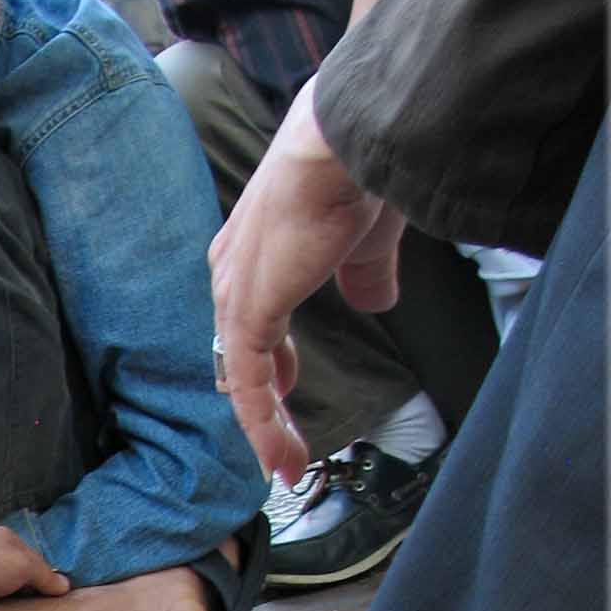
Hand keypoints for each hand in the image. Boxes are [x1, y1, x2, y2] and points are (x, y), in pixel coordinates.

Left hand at [208, 78, 404, 485]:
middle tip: (283, 446)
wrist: (347, 142)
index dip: (272, 361)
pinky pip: (249, 386)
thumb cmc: (358, 170)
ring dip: (266, 428)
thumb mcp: (365, 238)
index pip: (251, 320)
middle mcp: (234, 271)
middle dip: (263, 404)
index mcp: (255, 248)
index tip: (291, 392)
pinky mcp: (247, 314)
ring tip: (287, 467)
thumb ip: (365, 273)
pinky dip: (263, 427)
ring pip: (243, 378)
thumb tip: (375, 300)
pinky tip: (279, 459)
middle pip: (238, 354)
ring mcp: (237, 294)